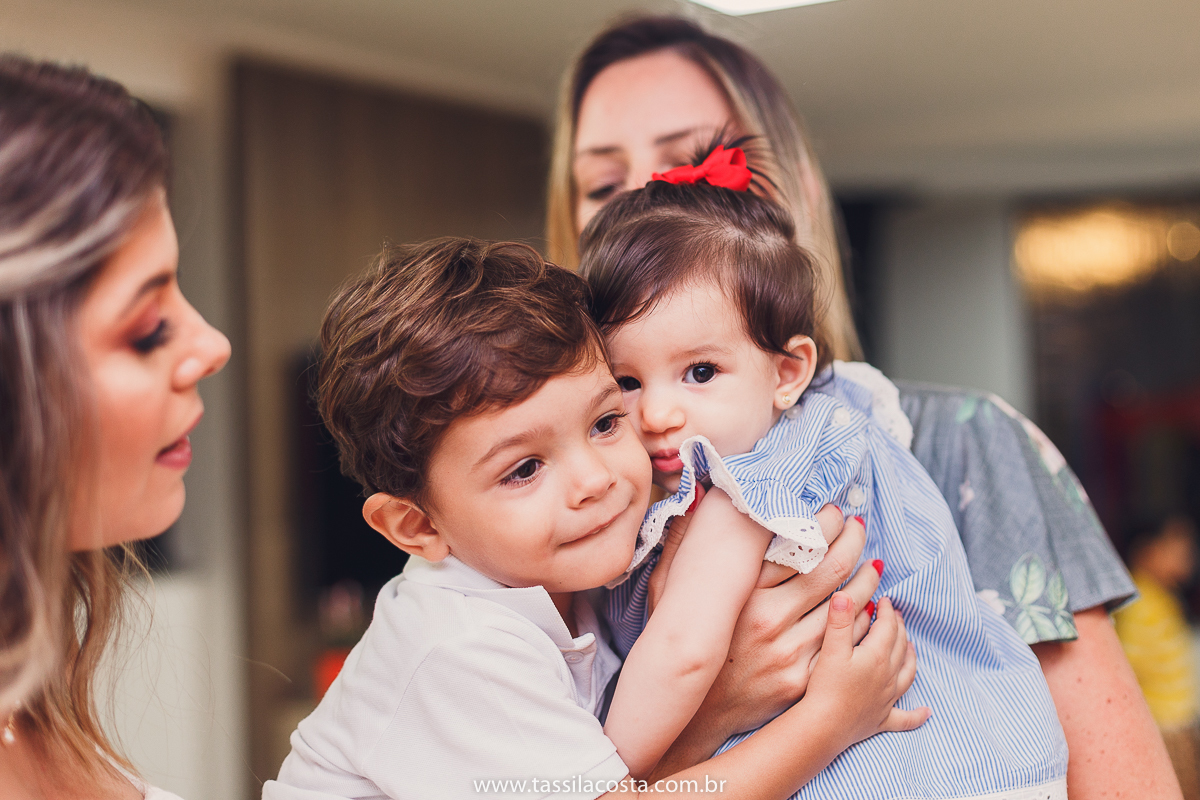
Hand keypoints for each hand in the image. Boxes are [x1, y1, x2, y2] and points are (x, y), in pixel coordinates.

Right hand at [649, 507, 883, 775]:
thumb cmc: (687, 643)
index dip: (823, 523)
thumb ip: (684, 543)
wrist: (693, 712)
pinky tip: (865, 605)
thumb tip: (703, 498)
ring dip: (864, 579)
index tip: (833, 511)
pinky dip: (860, 619)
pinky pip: (843, 641)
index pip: (796, 546)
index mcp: (741, 594)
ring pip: (845, 605)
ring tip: (871, 563)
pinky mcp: (801, 679)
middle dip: (852, 542)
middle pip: (829, 570)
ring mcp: (788, 652)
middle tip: (860, 528)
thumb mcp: (669, 590)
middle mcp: (767, 620)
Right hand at [806, 593, 928, 743]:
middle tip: (895, 616)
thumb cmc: (826, 688)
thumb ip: (839, 620)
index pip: (888, 627)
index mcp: (877, 656)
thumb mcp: (830, 649)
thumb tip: (844, 594)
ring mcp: (887, 699)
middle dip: (899, 628)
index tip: (883, 600)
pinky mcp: (882, 719)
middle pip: (900, 646)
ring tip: (910, 647)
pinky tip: (927, 712)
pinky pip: (905, 717)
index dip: (887, 611)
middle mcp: (888, 676)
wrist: (824, 726)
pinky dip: (917, 714)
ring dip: (910, 658)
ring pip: (908, 674)